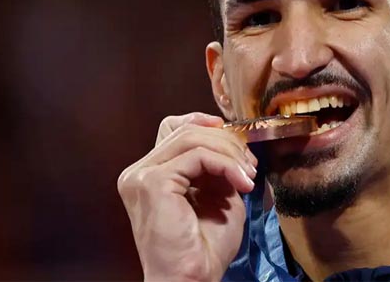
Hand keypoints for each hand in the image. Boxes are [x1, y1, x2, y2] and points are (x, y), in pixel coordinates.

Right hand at [118, 112, 257, 281]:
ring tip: (249, 175)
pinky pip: (198, 156)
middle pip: (185, 131)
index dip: (203, 123)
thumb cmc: (204, 248)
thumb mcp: (217, 195)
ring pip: (191, 138)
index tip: (235, 137)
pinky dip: (226, 165)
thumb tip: (231, 142)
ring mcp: (141, 176)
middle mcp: (139, 172)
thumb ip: (217, 167)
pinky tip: (242, 183)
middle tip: (250, 164)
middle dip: (226, 142)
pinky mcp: (152, 183)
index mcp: (150, 174)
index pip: (172, 129)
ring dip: (229, 153)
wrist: (192, 280)